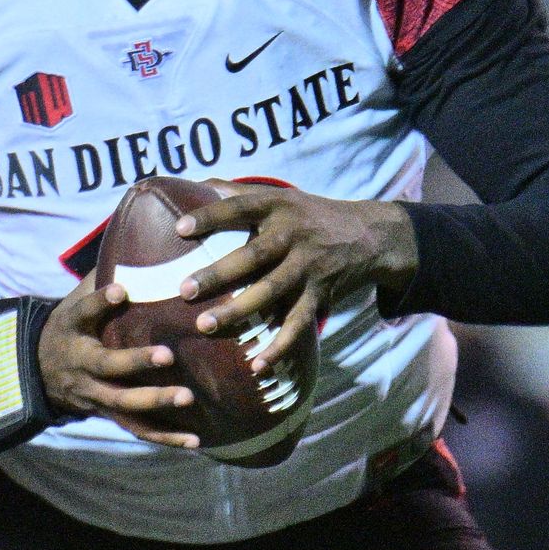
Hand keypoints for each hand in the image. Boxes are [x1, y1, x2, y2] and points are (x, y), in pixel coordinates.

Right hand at [37, 273, 200, 447]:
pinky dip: (164, 438)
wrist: (39, 372)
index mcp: (72, 331)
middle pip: (108, 366)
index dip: (99, 302)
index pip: (83, 312)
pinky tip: (194, 442)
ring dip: (155, 402)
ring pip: (124, 404)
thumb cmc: (70, 328)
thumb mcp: (73, 304)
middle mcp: (81, 365)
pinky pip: (135, 429)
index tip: (120, 291)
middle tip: (168, 355)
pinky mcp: (107, 415)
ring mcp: (94, 395)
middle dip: (137, 362)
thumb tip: (131, 243)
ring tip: (188, 398)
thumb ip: (100, 281)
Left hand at [175, 180, 416, 371]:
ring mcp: (308, 267)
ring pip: (271, 291)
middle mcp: (293, 235)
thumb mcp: (281, 197)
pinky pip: (298, 323)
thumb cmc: (309, 216)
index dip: (211, 216)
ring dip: (238, 311)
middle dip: (218, 274)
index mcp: (278, 207)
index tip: (180, 228)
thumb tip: (196, 185)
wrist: (368, 236)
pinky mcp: (321, 294)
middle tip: (185, 290)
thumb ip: (240, 193)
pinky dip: (279, 346)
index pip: (240, 208)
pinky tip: (256, 364)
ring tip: (205, 325)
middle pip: (253, 255)